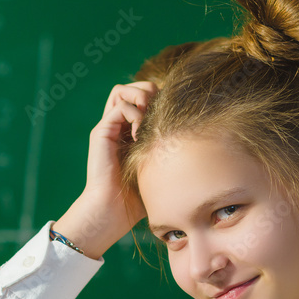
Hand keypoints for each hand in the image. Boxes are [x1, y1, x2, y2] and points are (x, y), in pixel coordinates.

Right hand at [80, 81, 157, 234]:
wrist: (112, 211)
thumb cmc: (138, 197)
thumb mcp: (160, 166)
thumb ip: (169, 148)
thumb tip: (197, 135)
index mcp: (131, 131)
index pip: (145, 97)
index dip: (160, 99)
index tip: (171, 117)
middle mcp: (118, 125)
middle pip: (133, 87)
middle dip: (150, 92)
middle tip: (158, 114)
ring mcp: (108, 127)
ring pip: (122, 90)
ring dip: (140, 98)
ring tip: (147, 120)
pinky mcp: (101, 132)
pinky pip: (120, 106)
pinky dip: (134, 115)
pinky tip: (139, 136)